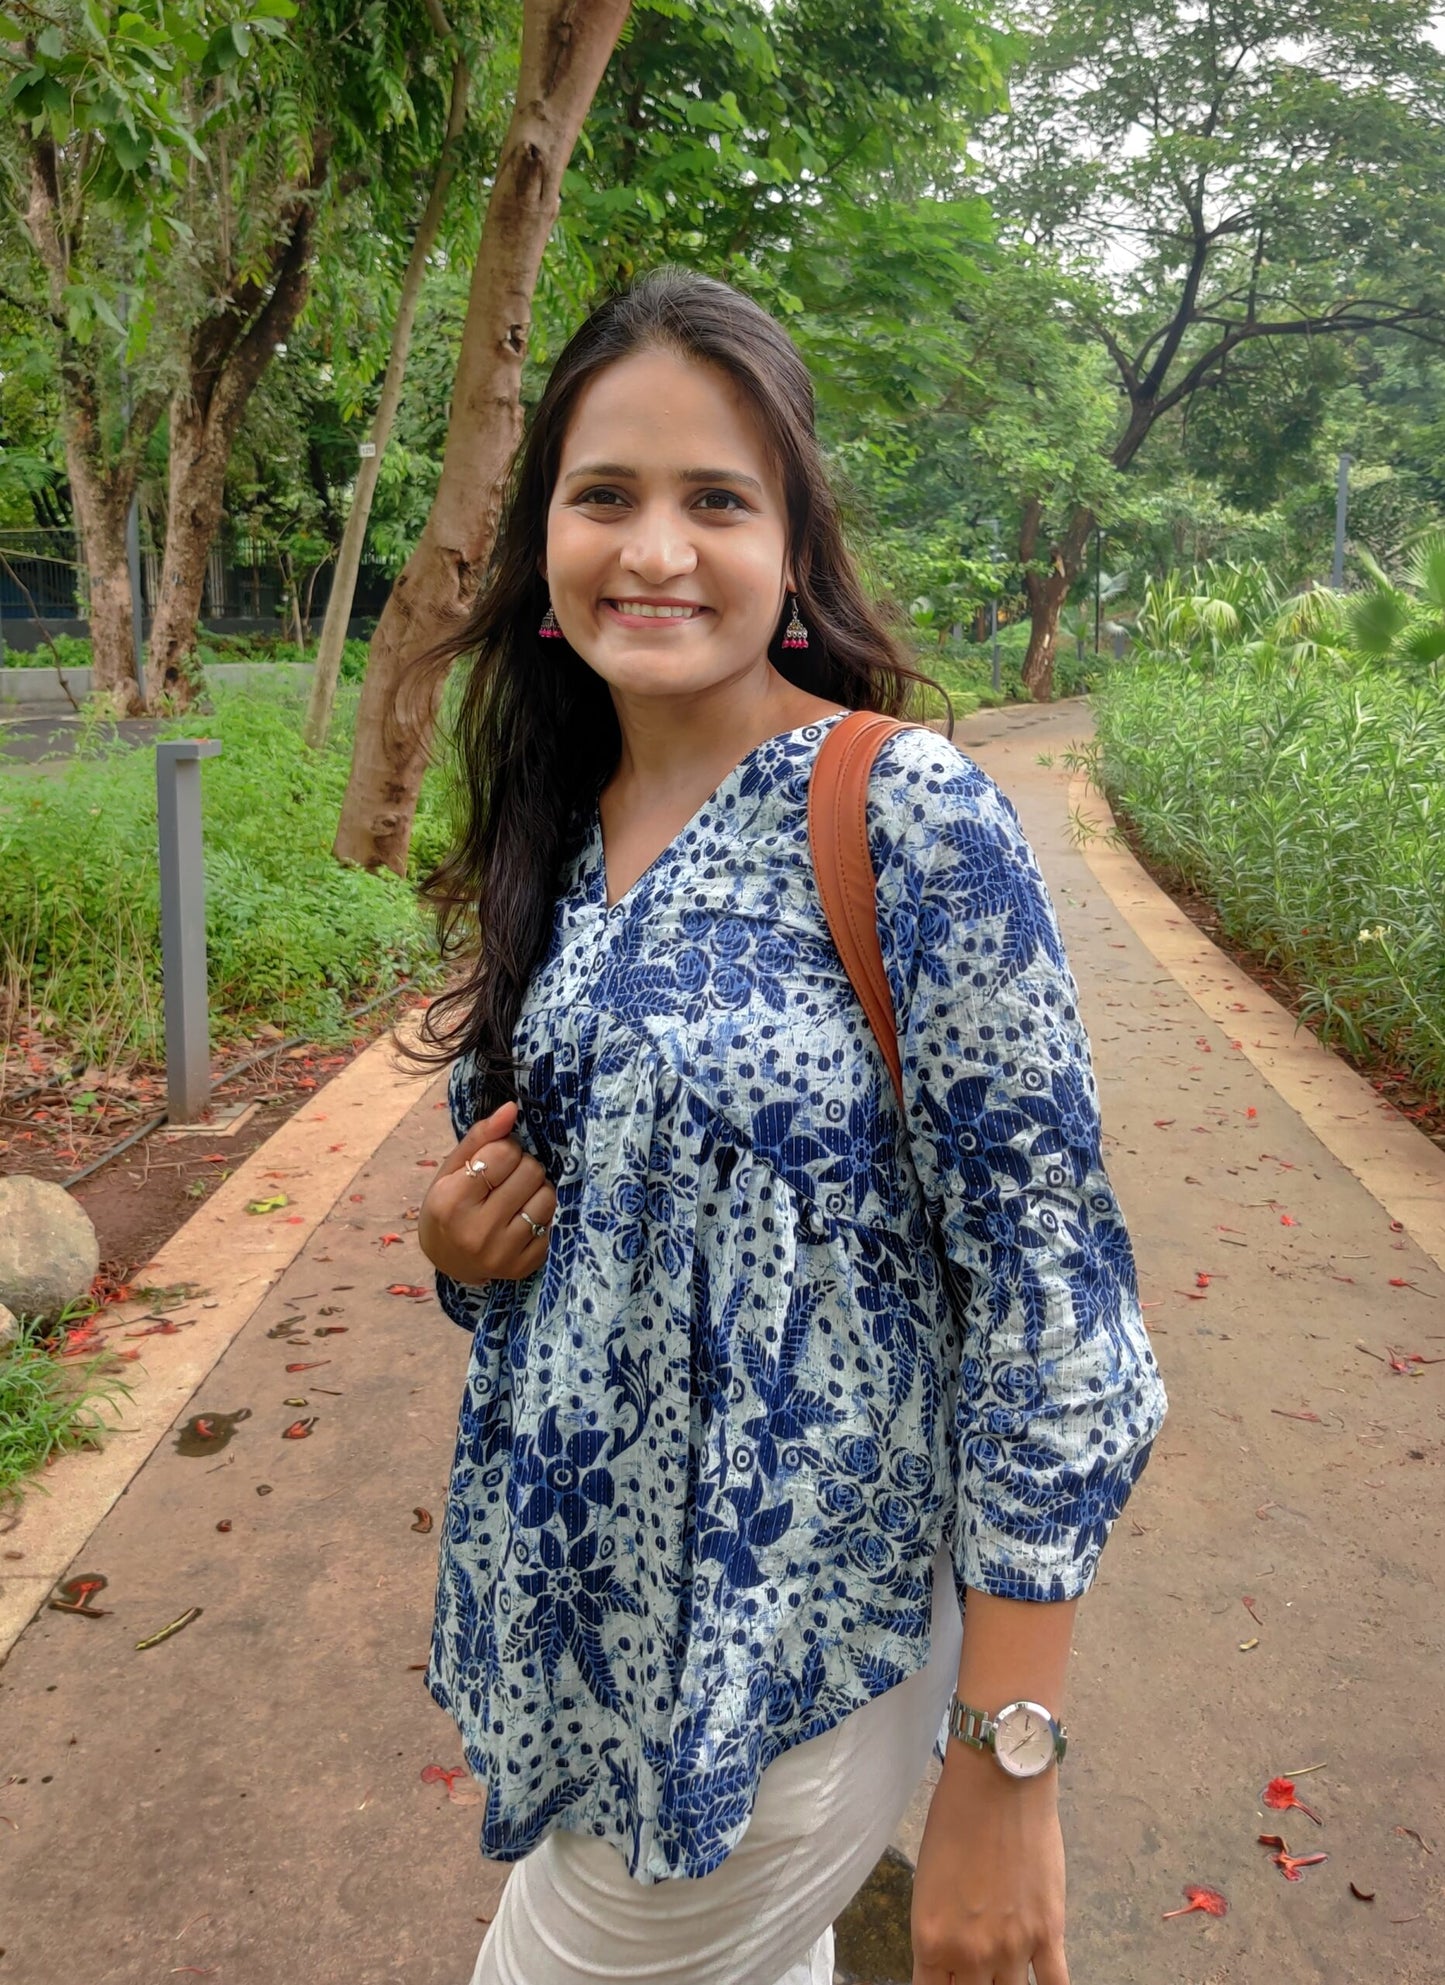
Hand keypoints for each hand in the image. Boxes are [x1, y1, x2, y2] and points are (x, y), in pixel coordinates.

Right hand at [417, 1101, 557, 1284]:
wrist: (448, 1259)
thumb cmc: (448, 1206)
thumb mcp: (452, 1169)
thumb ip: (481, 1136)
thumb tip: (511, 1108)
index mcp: (451, 1201)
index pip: (504, 1153)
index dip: (504, 1149)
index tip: (494, 1160)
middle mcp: (477, 1231)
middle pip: (531, 1172)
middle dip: (522, 1167)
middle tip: (507, 1178)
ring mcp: (503, 1253)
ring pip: (547, 1197)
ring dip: (536, 1190)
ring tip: (517, 1197)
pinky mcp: (525, 1266)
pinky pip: (553, 1224)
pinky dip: (541, 1215)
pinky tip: (522, 1219)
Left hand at [911, 1741, 1067, 1984]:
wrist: (998, 1784)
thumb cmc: (953, 1819)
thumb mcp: (928, 1881)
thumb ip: (940, 1930)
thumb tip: (952, 1958)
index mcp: (931, 1940)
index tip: (947, 1981)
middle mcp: (970, 1955)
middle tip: (977, 1971)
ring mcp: (1012, 1949)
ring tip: (1004, 1975)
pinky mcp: (1049, 1936)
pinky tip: (1041, 1984)